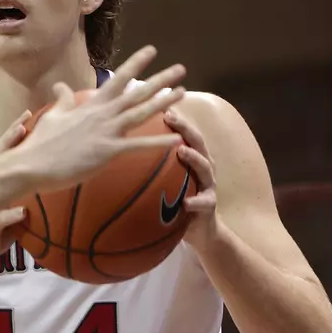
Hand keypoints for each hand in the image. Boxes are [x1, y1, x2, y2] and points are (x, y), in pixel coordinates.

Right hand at [3, 46, 186, 191]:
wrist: (31, 164)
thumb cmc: (40, 143)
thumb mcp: (52, 116)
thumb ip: (62, 99)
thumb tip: (60, 85)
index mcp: (90, 106)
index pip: (118, 79)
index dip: (136, 63)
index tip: (152, 50)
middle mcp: (102, 114)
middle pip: (136, 93)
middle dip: (160, 80)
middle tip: (180, 68)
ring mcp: (105, 132)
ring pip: (141, 113)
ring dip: (163, 102)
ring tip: (182, 92)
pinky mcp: (106, 152)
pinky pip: (137, 146)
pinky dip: (157, 143)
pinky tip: (176, 139)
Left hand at [162, 105, 218, 251]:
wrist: (201, 232)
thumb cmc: (176, 201)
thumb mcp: (163, 179)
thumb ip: (151, 163)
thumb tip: (121, 148)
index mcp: (191, 157)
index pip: (181, 133)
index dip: (171, 118)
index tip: (154, 101)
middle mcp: (203, 166)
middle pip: (197, 141)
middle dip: (185, 128)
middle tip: (171, 116)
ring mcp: (209, 185)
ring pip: (205, 167)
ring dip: (195, 158)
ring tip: (182, 151)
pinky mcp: (210, 206)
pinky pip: (204, 203)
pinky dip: (196, 202)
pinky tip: (187, 203)